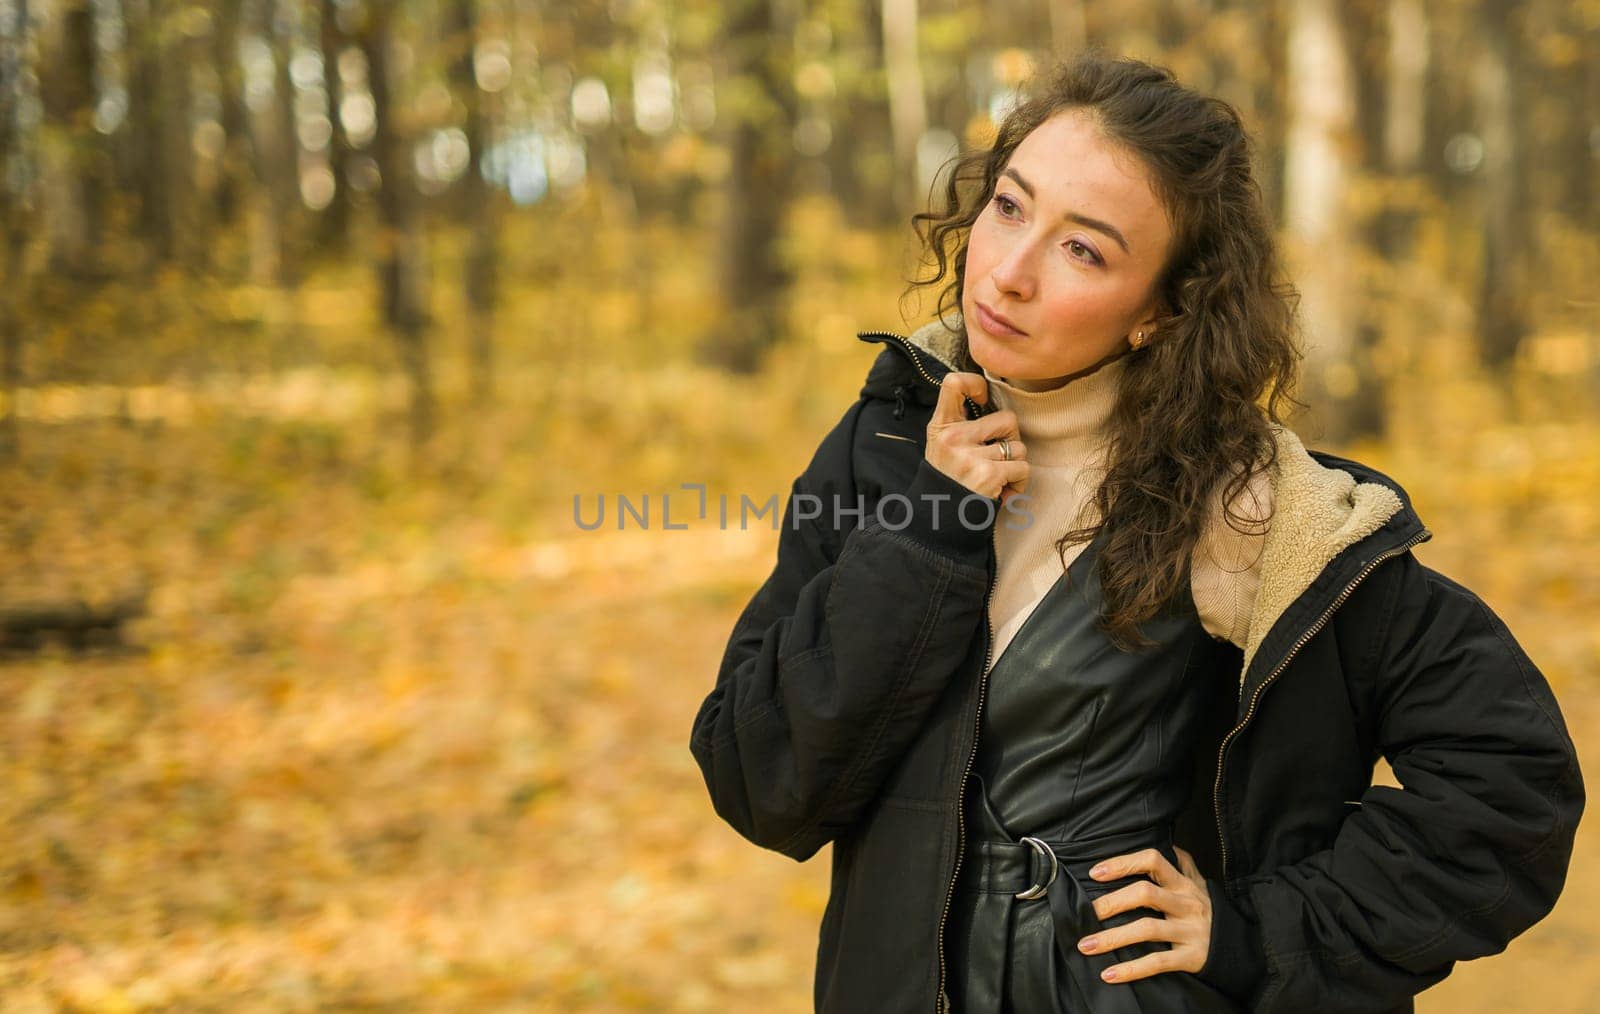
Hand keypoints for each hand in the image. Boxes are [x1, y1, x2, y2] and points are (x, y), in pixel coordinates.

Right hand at [926, 372, 1028, 504]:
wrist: (939, 519)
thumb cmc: (949, 478)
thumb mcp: (942, 445)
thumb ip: (959, 421)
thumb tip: (987, 395)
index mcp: (941, 426)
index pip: (953, 383)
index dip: (976, 383)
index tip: (983, 399)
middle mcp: (953, 438)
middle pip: (1008, 419)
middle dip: (1011, 439)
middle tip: (997, 457)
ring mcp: (970, 456)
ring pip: (1018, 447)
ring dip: (1014, 465)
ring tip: (997, 477)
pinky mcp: (987, 474)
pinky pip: (1022, 468)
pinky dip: (1018, 482)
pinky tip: (1002, 491)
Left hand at [1075, 845, 1211, 982]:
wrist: (1241, 947)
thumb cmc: (1209, 911)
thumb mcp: (1199, 883)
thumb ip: (1183, 863)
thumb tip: (1166, 841)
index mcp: (1183, 883)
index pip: (1152, 860)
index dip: (1122, 863)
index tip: (1095, 873)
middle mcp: (1186, 903)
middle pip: (1145, 893)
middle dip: (1112, 902)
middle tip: (1086, 913)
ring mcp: (1189, 930)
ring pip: (1147, 929)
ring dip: (1112, 938)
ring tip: (1086, 945)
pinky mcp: (1191, 957)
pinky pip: (1157, 962)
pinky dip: (1131, 969)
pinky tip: (1109, 974)